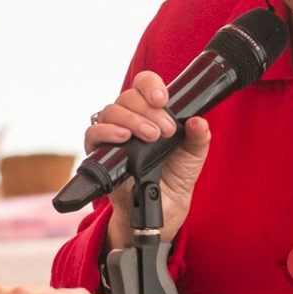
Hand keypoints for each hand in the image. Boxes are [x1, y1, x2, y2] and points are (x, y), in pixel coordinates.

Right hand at [85, 70, 211, 248]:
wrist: (165, 208)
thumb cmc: (176, 175)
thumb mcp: (194, 154)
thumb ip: (199, 137)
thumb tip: (199, 121)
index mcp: (152, 112)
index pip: (143, 85)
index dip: (151, 85)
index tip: (163, 99)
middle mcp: (130, 119)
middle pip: (127, 97)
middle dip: (148, 109)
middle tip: (166, 130)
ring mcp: (113, 135)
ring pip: (110, 111)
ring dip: (132, 120)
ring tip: (152, 136)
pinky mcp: (101, 153)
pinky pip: (93, 133)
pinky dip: (107, 132)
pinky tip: (124, 137)